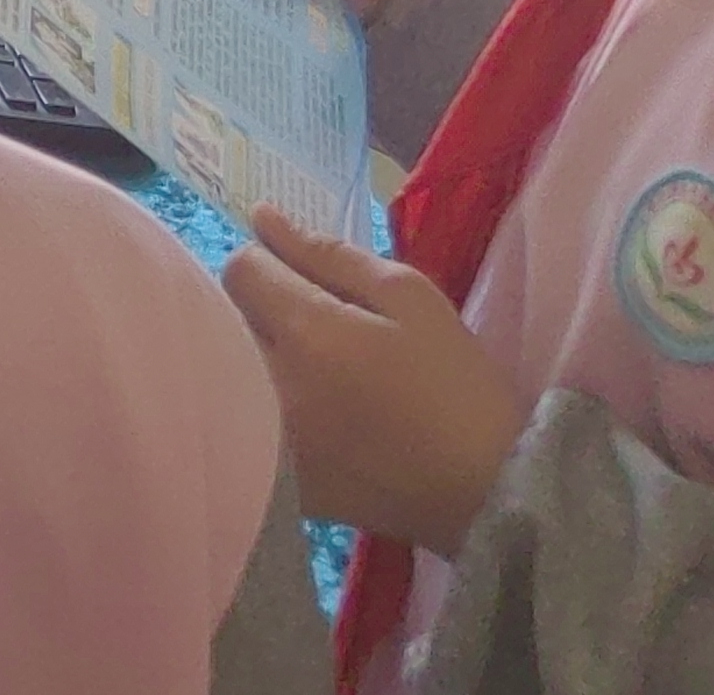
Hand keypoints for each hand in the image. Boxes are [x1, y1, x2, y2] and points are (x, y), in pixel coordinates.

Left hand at [223, 210, 524, 554]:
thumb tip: (263, 217)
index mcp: (308, 333)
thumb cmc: (457, 388)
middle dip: (257, 309)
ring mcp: (271, 440)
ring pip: (228, 371)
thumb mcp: (411, 299)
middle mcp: (273, 386)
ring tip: (310, 371)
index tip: (303, 280)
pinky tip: (311, 415)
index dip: (268, 262)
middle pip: (224, 319)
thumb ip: (328, 253)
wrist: (489, 495)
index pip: (240, 269)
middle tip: (312, 327)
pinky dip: (262, 409)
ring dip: (254, 358)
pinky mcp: (278, 482)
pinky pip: (244, 424)